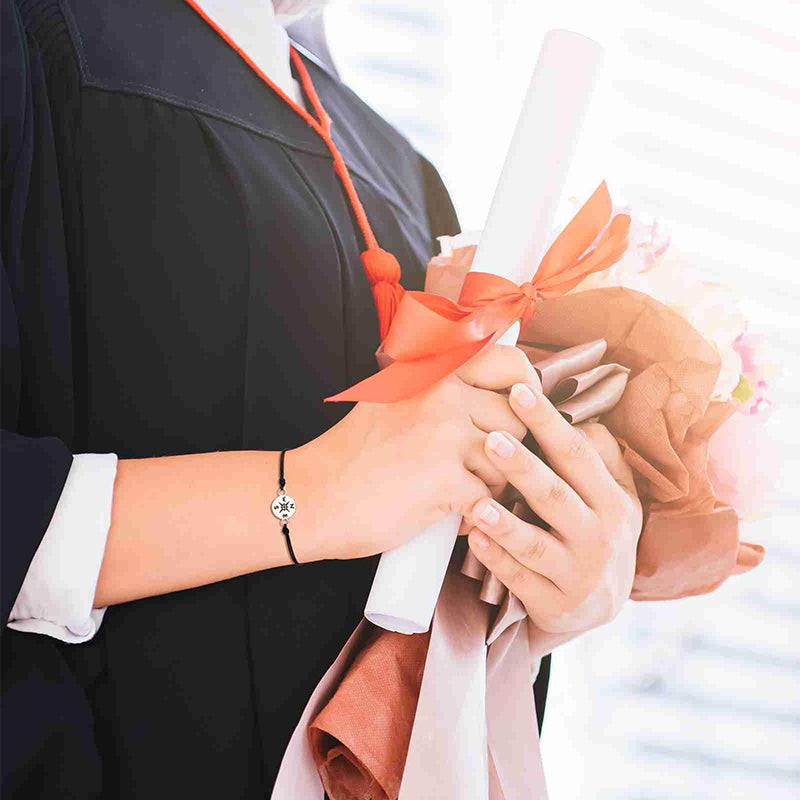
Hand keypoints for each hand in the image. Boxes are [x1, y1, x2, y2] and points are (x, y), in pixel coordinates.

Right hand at [290, 345, 536, 561]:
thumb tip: (494, 377)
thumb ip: (437, 382)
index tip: (522, 408)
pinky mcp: (445, 481)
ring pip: (507, 462)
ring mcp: (444, 436)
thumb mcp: (392, 394)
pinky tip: (450, 514)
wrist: (314, 496)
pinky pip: (489, 498)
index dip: (527, 388)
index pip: (509, 364)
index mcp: (432, 371)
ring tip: (455, 491)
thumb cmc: (354, 452)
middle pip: (516, 420)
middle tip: (477, 464)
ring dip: (489, 483)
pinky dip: (475, 514)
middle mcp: (442, 395)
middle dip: (506, 448)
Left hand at [463, 380, 642, 632]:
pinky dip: (497, 560)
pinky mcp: (553, 604)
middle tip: (491, 438)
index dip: (548, 423)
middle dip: (523, 467)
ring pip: (535, 545)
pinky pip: (520, 579)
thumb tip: (584, 419)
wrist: (599, 609)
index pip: (577, 456)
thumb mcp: (615, 499)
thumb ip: (602, 459)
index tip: (518, 391)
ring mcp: (576, 574)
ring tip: (478, 501)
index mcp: (612, 502)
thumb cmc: (597, 536)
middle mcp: (599, 537)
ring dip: (506, 524)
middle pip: (555, 497)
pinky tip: (475, 538)